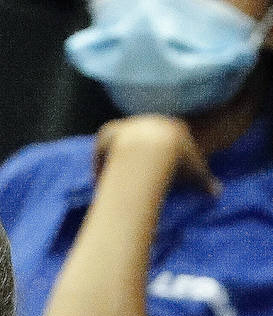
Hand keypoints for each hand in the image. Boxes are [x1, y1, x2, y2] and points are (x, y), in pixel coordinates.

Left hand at [93, 115, 220, 195]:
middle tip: (135, 177)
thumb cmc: (177, 159)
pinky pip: (102, 148)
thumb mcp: (195, 171)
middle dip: (138, 157)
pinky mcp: (109, 132)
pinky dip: (99, 163)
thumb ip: (205, 181)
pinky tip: (98, 179)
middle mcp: (147, 121)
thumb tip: (217, 193)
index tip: (157, 173)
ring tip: (114, 180)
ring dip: (116, 159)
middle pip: (142, 141)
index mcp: (170, 127)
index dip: (161, 159)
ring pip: (119, 143)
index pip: (166, 142)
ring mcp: (127, 125)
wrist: (151, 148)